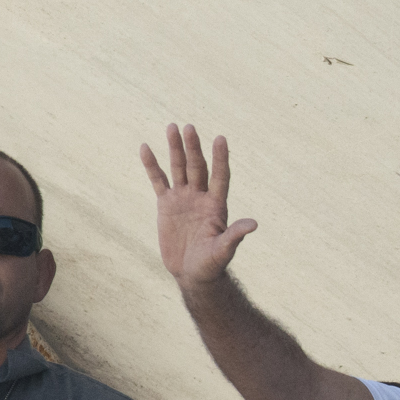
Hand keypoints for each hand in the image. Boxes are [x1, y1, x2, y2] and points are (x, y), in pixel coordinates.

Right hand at [145, 124, 251, 288]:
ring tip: (172, 127)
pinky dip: (152, 166)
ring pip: (179, 168)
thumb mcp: (223, 250)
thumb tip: (254, 224)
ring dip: (175, 149)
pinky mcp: (166, 205)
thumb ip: (235, 235)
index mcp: (217, 205)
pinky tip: (145, 148)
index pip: (220, 176)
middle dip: (193, 148)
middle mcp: (201, 197)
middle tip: (189, 127)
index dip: (220, 158)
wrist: (191, 273)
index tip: (220, 139)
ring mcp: (183, 198)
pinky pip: (158, 181)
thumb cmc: (211, 264)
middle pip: (198, 167)